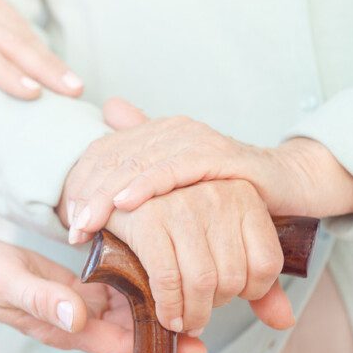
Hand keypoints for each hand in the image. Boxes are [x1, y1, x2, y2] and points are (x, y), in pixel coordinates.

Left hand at [0, 0, 83, 138]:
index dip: (4, 72)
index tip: (33, 93)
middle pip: (9, 39)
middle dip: (45, 67)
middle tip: (74, 91)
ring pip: (19, 29)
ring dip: (49, 56)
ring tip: (74, 82)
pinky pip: (15, 18)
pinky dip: (37, 42)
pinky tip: (53, 62)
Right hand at [0, 234, 206, 352]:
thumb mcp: (9, 283)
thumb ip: (42, 300)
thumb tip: (79, 317)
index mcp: (61, 325)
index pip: (118, 345)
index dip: (155, 348)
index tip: (194, 343)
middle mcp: (72, 319)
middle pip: (126, 330)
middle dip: (163, 326)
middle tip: (205, 311)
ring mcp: (70, 302)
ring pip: (119, 309)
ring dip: (149, 303)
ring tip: (185, 288)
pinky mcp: (66, 285)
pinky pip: (103, 288)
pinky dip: (126, 282)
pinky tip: (145, 267)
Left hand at [67, 98, 352, 234]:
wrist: (283, 181)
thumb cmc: (222, 186)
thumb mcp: (176, 179)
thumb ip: (142, 164)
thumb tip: (109, 123)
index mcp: (157, 133)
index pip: (107, 154)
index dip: (83, 185)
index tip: (69, 218)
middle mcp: (171, 131)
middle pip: (116, 159)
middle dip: (88, 195)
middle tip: (72, 228)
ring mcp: (194, 139)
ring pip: (138, 165)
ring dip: (107, 196)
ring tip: (86, 223)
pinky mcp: (219, 155)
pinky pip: (175, 169)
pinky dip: (148, 186)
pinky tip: (125, 203)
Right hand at [103, 180, 294, 334]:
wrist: (120, 192)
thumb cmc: (176, 223)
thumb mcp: (225, 240)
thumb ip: (258, 280)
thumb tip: (284, 321)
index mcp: (243, 196)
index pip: (268, 263)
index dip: (251, 292)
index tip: (230, 296)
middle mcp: (216, 195)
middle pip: (234, 277)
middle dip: (215, 306)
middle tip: (199, 311)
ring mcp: (182, 205)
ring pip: (203, 282)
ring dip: (192, 313)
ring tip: (183, 318)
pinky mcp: (148, 219)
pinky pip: (167, 278)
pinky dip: (169, 306)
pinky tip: (166, 314)